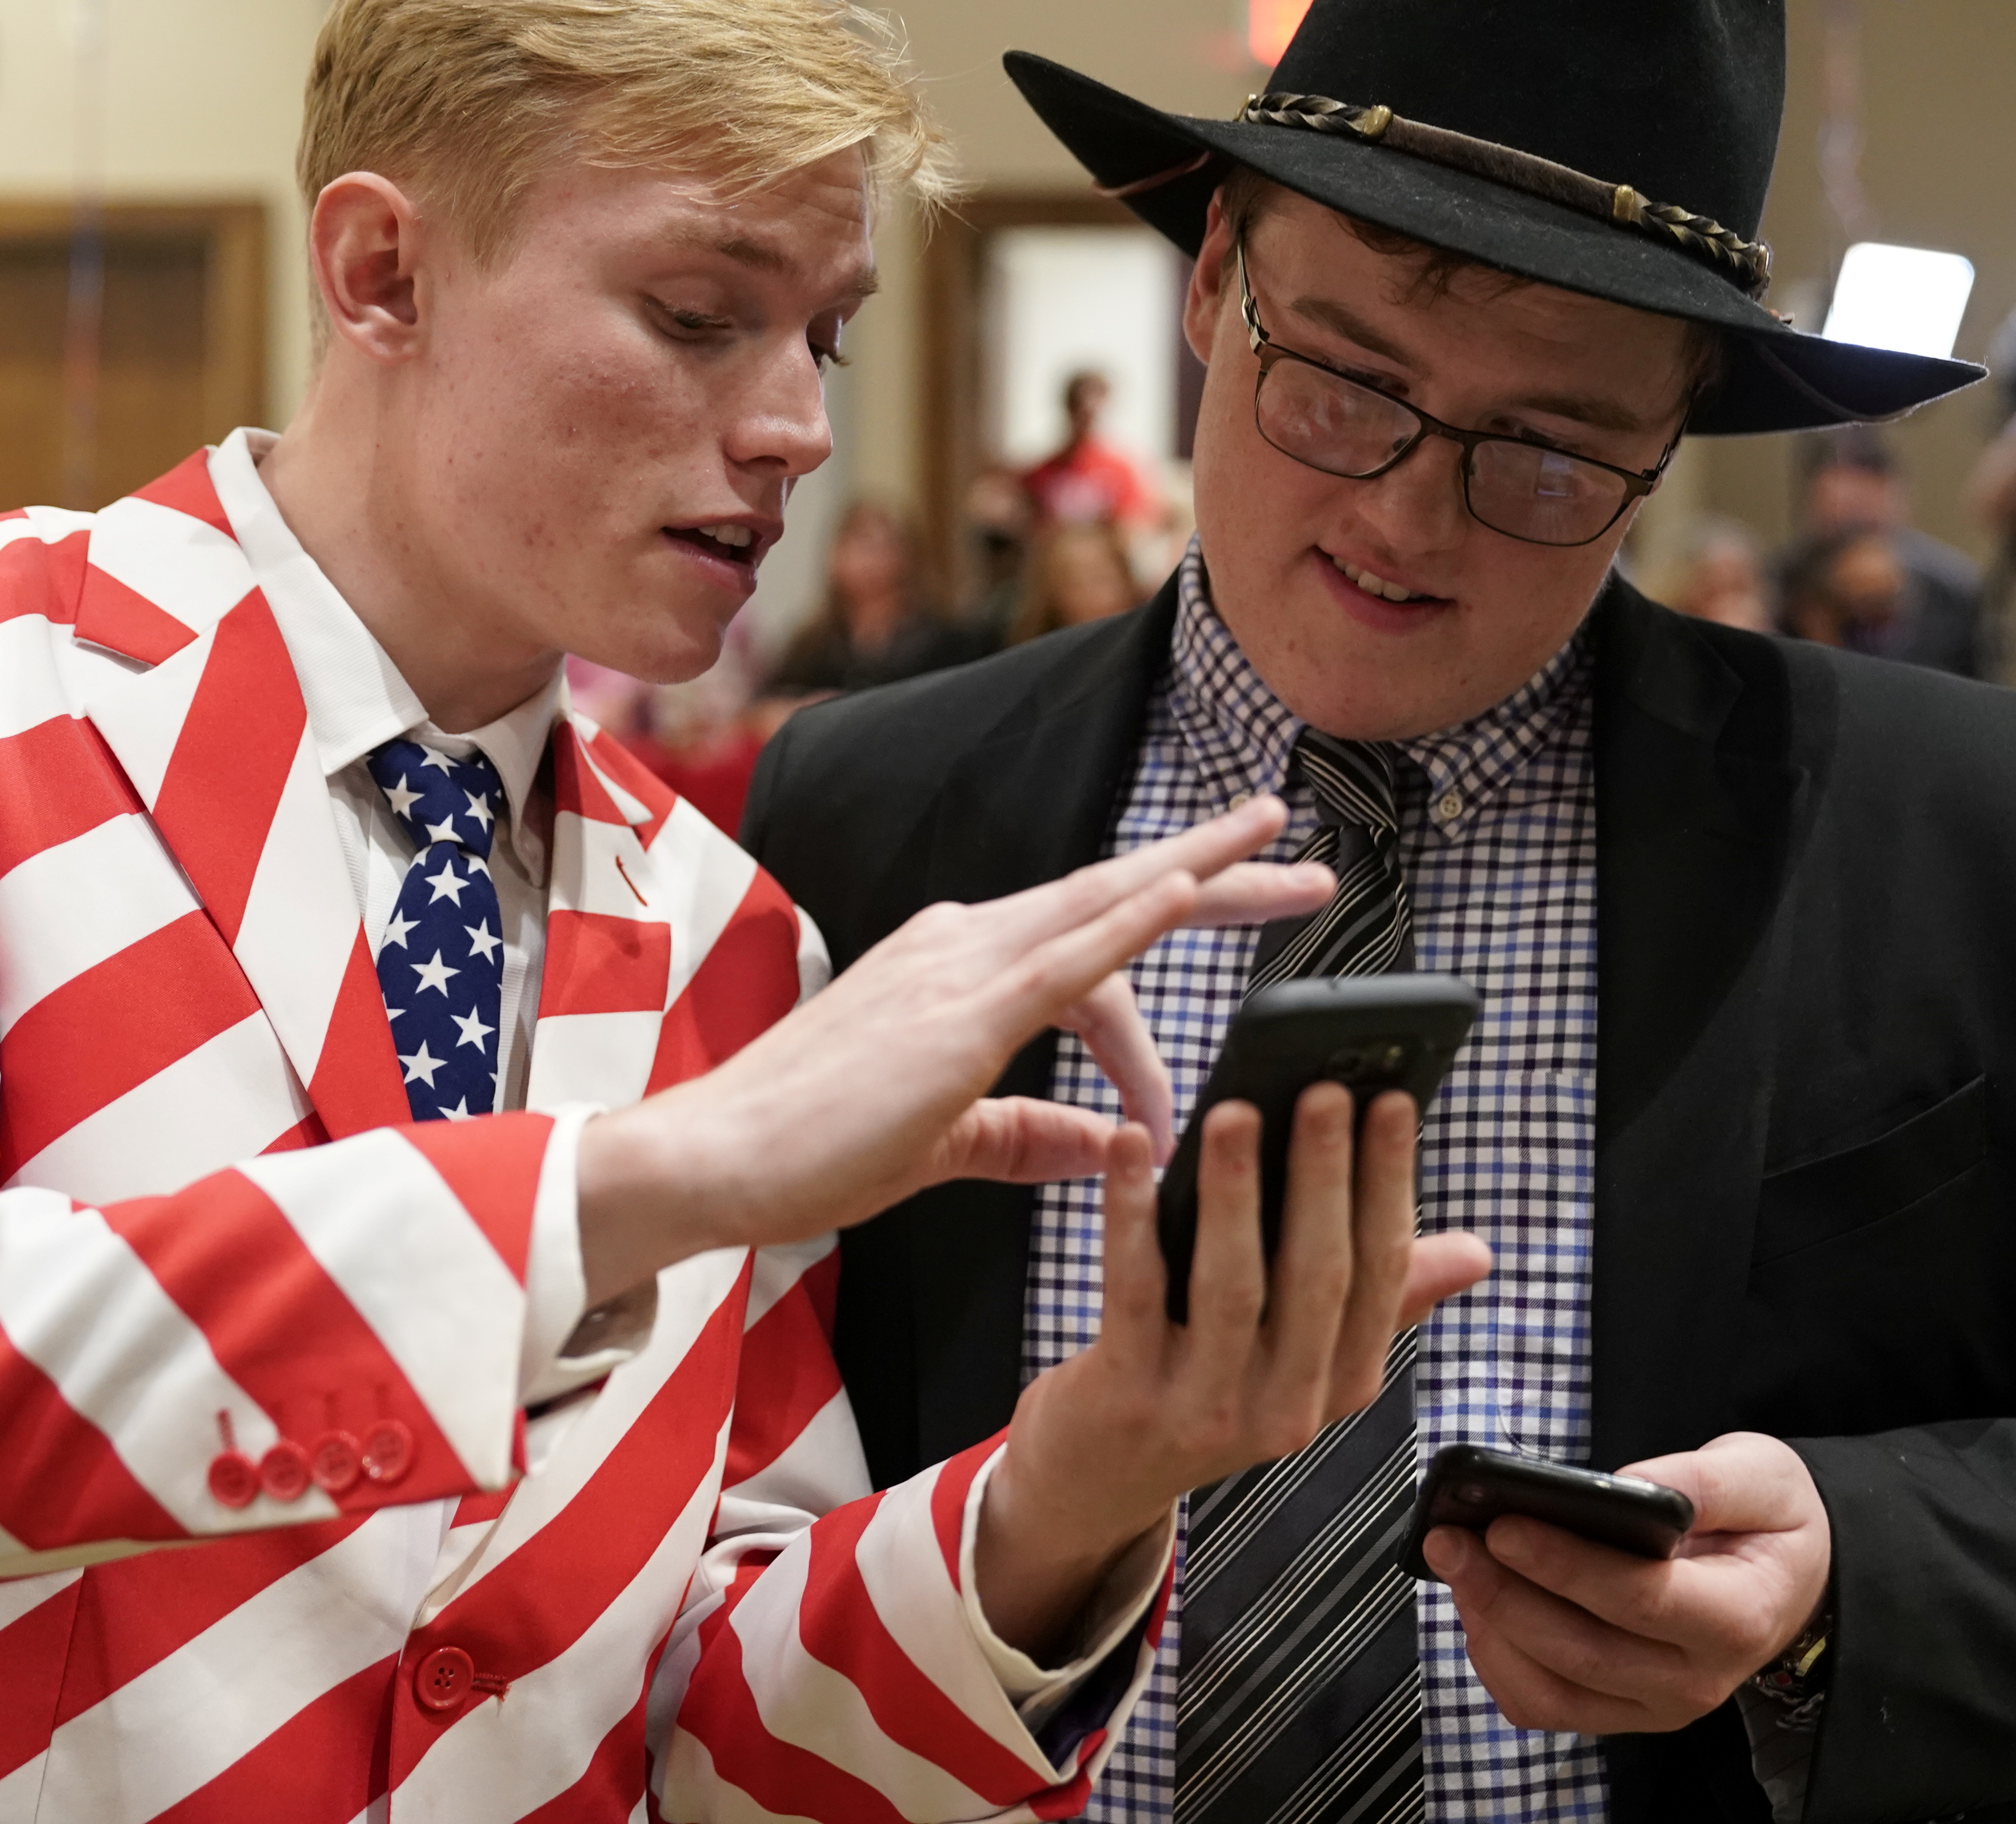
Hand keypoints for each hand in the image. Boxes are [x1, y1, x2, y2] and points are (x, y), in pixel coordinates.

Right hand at [576, 797, 1331, 1300]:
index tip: (1203, 1036)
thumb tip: (1106, 1146)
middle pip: (1113, 896)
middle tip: (1306, 861)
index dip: (1157, 985)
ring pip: (1105, 902)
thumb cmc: (805, 1154)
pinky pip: (1068, 954)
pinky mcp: (955, 1013)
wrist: (709, 1160)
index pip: (1085, 953)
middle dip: (1216, 874)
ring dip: (1203, 875)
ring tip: (1288, 856)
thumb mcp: (940, 1147)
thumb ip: (1023, 1139)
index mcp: (954, 970)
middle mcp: (960, 946)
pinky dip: (1137, 917)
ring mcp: (956, 968)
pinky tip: (1195, 889)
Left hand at [972, 1086, 1491, 1657]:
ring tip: (1235, 1110)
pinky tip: (1128, 1149)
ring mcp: (1206, 1408)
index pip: (1382, 1274)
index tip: (1394, 1103)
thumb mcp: (1302, 1357)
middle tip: (1327, 1090)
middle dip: (1326, 1176)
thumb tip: (1476, 1251)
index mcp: (1342, 1382)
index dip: (1389, 1186)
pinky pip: (1135, 1290)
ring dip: (1236, 1191)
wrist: (1098, 1482)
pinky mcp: (1127, 1397)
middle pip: (1319, 1276)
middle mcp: (1288, 1407)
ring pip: (1233, 1285)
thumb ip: (1385, 1297)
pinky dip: (1132, 1214)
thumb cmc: (1203, 1388)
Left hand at [1424, 1430, 1831, 1733]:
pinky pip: (1543, 1706)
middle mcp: (1695, 1679)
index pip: (1639, 1599)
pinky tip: (1477, 1605)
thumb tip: (1625, 1484)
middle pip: (1582, 1650)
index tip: (1504, 1525)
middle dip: (1503, 1593)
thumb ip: (1704, 1480)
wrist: (1785, 1581)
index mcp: (1736, 1617)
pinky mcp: (1619, 1712)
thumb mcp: (1763, 1475)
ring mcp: (1654, 1706)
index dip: (1565, 1565)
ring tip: (1453, 1563)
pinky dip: (1497, 1662)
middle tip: (1449, 1538)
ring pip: (1552, 1690)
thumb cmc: (1769, 1523)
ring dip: (1490, 1627)